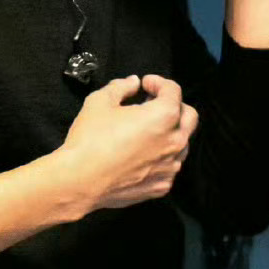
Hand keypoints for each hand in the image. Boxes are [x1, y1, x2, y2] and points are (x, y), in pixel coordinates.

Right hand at [53, 74, 198, 213]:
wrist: (79, 181)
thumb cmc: (89, 141)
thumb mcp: (100, 101)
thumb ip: (121, 86)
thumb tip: (132, 83)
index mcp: (164, 116)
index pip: (173, 91)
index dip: (158, 83)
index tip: (146, 84)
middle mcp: (174, 141)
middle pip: (189, 116)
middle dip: (174, 105)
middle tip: (153, 104)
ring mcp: (170, 166)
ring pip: (182, 143)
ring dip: (170, 132)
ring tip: (147, 130)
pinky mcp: (161, 185)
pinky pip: (169, 167)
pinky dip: (161, 157)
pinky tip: (142, 154)